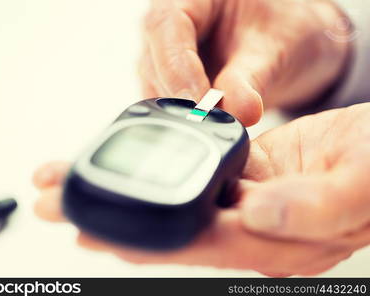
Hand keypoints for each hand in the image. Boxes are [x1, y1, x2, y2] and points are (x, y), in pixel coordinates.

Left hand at [33, 103, 369, 275]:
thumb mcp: (360, 187)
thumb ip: (310, 209)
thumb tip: (254, 214)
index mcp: (275, 243)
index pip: (196, 246)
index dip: (142, 242)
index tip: (92, 233)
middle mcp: (251, 227)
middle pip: (171, 225)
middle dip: (112, 217)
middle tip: (58, 204)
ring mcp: (244, 199)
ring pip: (176, 197)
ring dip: (130, 187)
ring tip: (77, 180)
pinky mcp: (244, 172)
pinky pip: (194, 171)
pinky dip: (163, 164)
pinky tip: (134, 159)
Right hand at [139, 0, 350, 124]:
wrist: (287, 44)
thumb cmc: (283, 30)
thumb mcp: (275, 49)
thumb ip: (250, 79)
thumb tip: (236, 113)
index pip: (168, 26)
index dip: (179, 68)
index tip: (199, 104)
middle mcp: (170, 22)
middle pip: (154, 60)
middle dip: (178, 96)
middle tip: (206, 124)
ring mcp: (165, 52)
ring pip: (154, 85)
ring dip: (177, 111)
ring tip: (208, 128)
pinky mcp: (169, 79)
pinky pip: (164, 101)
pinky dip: (181, 117)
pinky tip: (201, 126)